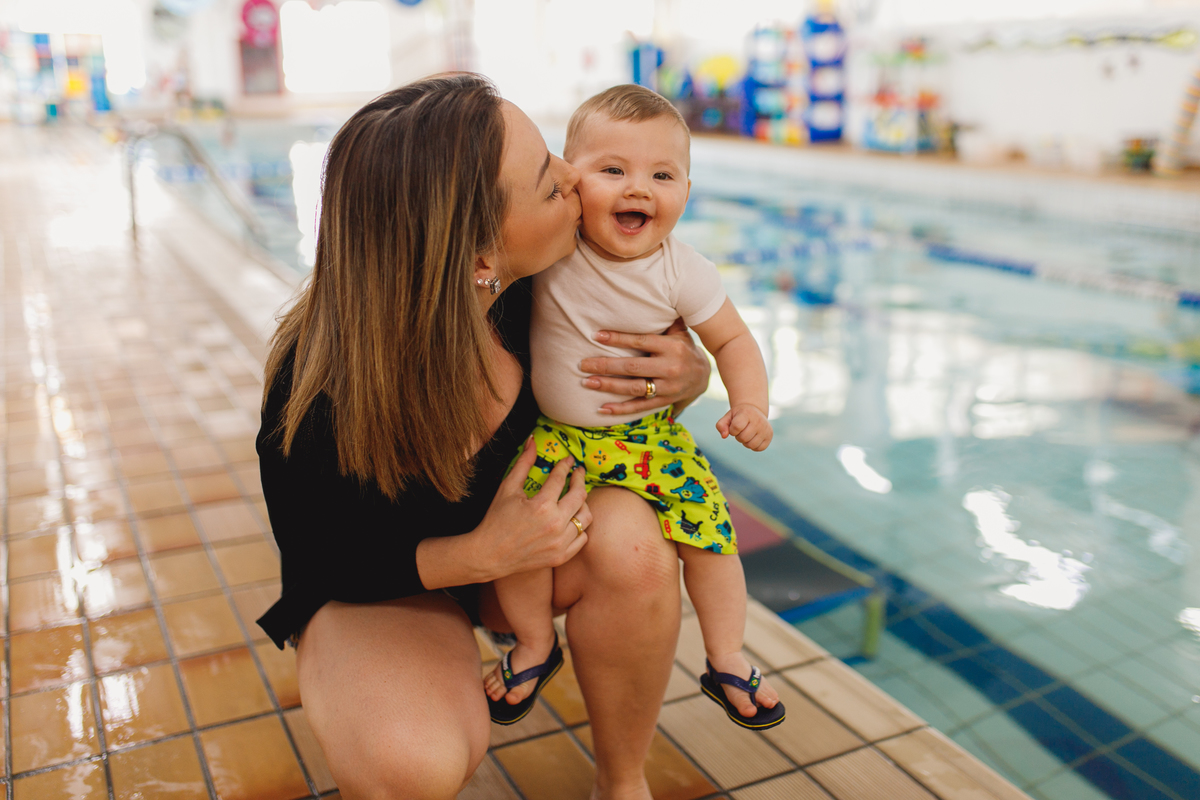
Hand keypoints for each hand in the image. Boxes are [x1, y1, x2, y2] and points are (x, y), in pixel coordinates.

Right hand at [473, 437, 591, 578]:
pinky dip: (580, 527)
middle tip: (578, 473)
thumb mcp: (507, 488)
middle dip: (580, 480)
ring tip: (576, 497)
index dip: (565, 466)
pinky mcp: (561, 556)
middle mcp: (555, 525)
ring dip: (582, 504)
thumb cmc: (496, 520)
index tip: (569, 461)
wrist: (489, 555)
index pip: (560, 479)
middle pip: (580, 496)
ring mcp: (560, 543)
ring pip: (586, 517)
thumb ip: (523, 463)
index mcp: (541, 506)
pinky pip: (582, 538)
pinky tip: (572, 519)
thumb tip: (532, 440)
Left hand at [580, 317, 710, 415]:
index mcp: (672, 347)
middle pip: (633, 367)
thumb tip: (652, 294)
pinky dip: (620, 410)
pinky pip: (640, 407)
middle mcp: (670, 368)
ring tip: (587, 382)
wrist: (703, 377)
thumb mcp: (679, 332)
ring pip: (634, 388)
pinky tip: (602, 409)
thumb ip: (665, 318)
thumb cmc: (683, 348)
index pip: (641, 341)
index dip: (618, 338)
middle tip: (583, 364)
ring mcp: (668, 388)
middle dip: (606, 366)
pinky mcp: (664, 402)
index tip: (596, 335)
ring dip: (608, 386)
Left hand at [716, 404, 771, 450]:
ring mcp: (765, 428)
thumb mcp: (728, 416)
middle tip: (741, 431)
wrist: (754, 411)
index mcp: (747, 413)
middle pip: (743, 438)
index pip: (736, 427)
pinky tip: (753, 438)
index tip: (734, 427)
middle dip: (738, 437)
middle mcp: (758, 420)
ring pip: (751, 445)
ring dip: (745, 442)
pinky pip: (759, 448)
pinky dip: (753, 446)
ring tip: (747, 434)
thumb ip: (721, 425)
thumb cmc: (739, 415)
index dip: (732, 430)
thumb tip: (724, 436)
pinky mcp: (769, 436)